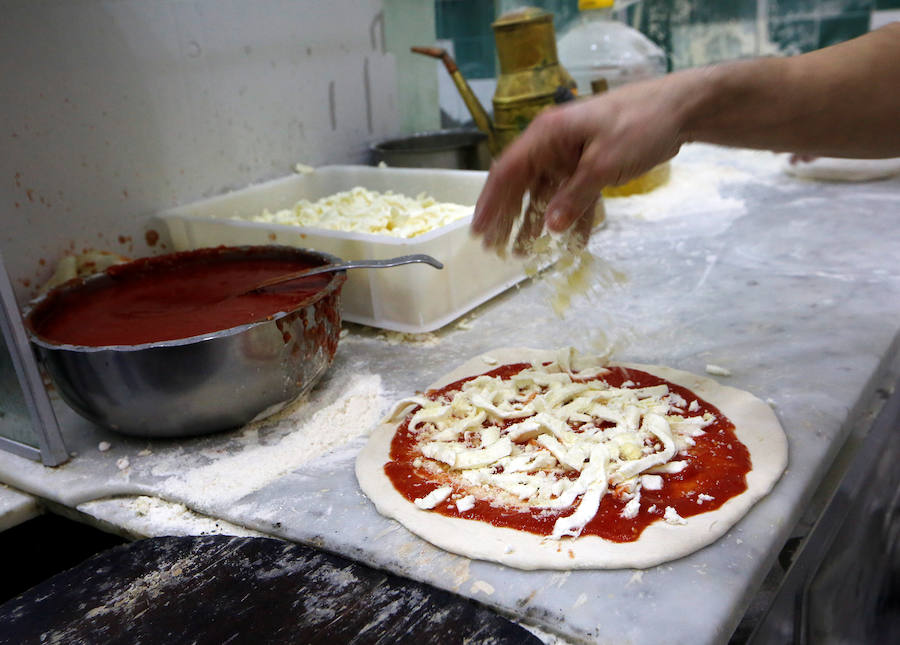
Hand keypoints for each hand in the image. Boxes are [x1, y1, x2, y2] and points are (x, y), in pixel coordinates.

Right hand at [471, 74, 694, 253]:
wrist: (681, 110)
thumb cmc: (639, 124)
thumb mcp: (603, 164)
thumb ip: (575, 197)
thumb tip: (550, 227)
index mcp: (547, 135)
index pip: (507, 171)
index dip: (490, 203)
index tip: (479, 231)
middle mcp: (553, 145)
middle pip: (521, 186)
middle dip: (508, 219)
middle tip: (496, 250)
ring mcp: (572, 155)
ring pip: (546, 194)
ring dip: (536, 223)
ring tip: (524, 254)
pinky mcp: (591, 165)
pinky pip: (573, 196)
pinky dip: (571, 218)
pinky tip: (569, 243)